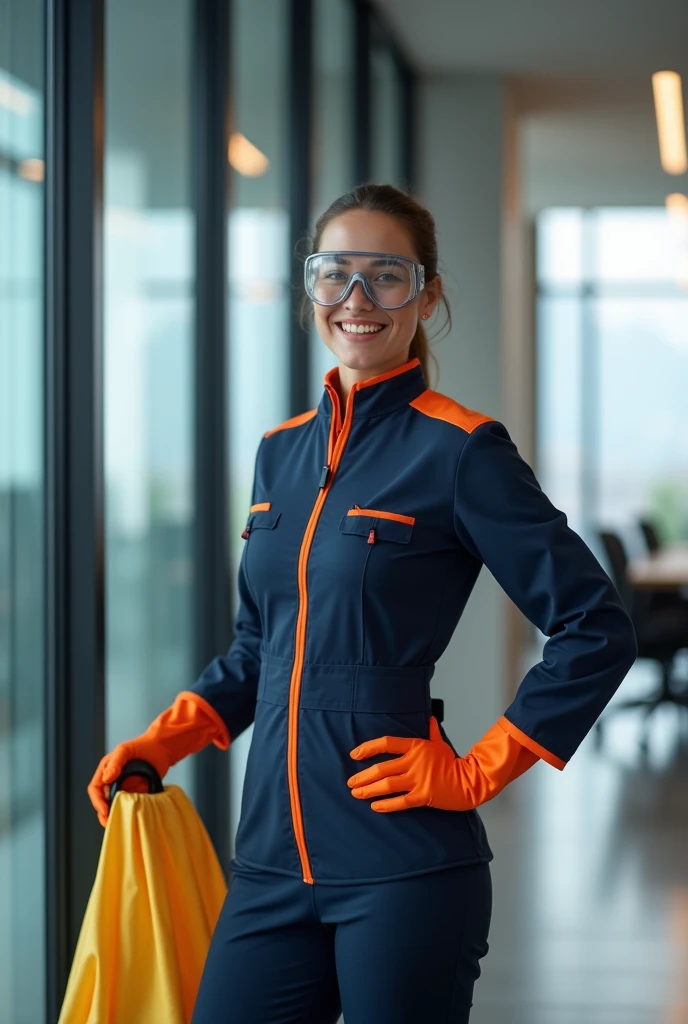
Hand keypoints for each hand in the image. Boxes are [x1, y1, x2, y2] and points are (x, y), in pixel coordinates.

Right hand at [87, 740, 169, 827]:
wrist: (162, 748)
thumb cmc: (142, 745)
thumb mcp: (125, 750)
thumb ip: (115, 763)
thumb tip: (106, 778)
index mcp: (106, 771)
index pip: (95, 789)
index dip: (97, 801)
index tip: (104, 810)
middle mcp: (112, 781)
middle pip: (102, 801)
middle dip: (103, 813)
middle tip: (109, 822)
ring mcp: (124, 788)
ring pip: (115, 806)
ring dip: (115, 815)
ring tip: (118, 824)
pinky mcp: (136, 793)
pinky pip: (129, 806)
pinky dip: (128, 813)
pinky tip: (131, 818)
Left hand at [347, 715, 538, 812]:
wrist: (470, 780)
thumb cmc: (454, 762)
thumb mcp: (441, 744)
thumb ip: (431, 731)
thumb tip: (430, 718)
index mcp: (416, 747)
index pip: (387, 743)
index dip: (368, 748)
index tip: (354, 754)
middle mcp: (414, 762)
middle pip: (382, 768)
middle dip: (363, 775)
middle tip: (350, 781)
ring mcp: (418, 779)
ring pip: (387, 784)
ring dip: (369, 790)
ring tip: (356, 793)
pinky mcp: (423, 796)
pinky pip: (400, 801)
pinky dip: (386, 805)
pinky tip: (374, 806)